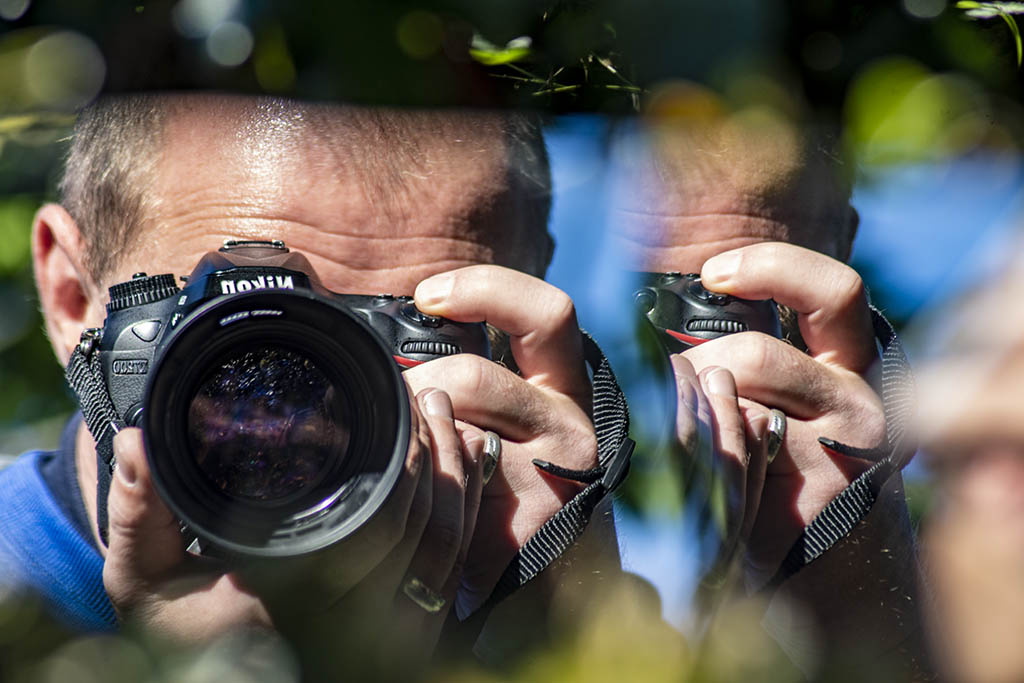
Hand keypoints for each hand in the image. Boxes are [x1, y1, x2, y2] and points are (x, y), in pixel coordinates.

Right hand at [102, 387, 484, 676]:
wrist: (212, 681)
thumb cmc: (181, 631)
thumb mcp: (145, 579)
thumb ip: (139, 515)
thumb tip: (135, 443)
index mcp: (302, 599)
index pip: (376, 526)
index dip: (403, 459)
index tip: (400, 400)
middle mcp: (354, 622)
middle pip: (426, 527)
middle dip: (436, 451)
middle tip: (425, 394)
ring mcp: (388, 632)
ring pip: (448, 546)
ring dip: (455, 475)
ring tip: (444, 415)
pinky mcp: (408, 631)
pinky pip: (452, 568)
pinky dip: (463, 512)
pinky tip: (459, 464)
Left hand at [408, 265, 603, 618]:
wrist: (550, 586)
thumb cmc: (511, 492)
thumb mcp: (502, 421)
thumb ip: (473, 383)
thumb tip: (402, 361)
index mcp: (562, 386)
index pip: (546, 314)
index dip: (486, 289)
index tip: (428, 296)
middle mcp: (571, 421)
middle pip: (471, 375)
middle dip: (410, 391)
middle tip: (392, 416)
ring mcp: (556, 473)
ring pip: (453, 429)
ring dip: (410, 437)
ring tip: (405, 461)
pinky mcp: (529, 520)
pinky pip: (450, 485)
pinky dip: (419, 484)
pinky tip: (416, 501)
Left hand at [680, 242, 886, 585]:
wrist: (815, 569)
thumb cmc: (777, 471)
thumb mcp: (773, 398)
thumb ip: (748, 356)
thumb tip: (690, 308)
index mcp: (852, 365)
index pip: (834, 293)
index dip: (774, 268)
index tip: (713, 273)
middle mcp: (868, 402)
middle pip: (752, 354)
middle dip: (691, 370)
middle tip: (667, 397)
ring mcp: (851, 452)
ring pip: (735, 407)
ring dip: (691, 420)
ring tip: (687, 450)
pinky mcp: (822, 496)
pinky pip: (732, 458)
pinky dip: (699, 463)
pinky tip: (701, 486)